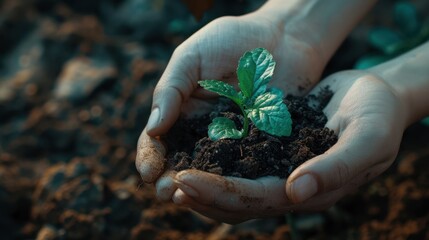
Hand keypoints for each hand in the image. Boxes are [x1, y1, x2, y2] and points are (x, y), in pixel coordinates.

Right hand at [136, 13, 324, 197]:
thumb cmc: (231, 41)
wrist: (282, 38)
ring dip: (199, 190)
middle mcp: (203, 134)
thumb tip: (153, 128)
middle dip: (170, 181)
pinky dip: (235, 183)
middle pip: (181, 165)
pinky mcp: (262, 148)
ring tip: (188, 198)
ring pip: (211, 175)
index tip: (148, 172)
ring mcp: (232, 144)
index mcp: (180, 114)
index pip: (157, 142)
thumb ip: (171, 89)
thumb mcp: (193, 57)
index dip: (150, 158)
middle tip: (166, 192)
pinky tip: (228, 192)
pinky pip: (246, 170)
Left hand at [166, 70, 406, 222]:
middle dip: (202, 193)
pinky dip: (216, 162)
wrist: (377, 96)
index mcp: (309, 189)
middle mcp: (290, 186)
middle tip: (168, 182)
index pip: (257, 198)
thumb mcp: (367, 139)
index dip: (220, 193)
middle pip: (239, 200)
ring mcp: (280, 170)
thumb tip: (296, 192)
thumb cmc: (379, 115)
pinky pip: (240, 162)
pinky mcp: (274, 150)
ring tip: (171, 175)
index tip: (185, 181)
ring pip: (234, 186)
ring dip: (204, 183)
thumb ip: (335, 168)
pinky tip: (194, 153)